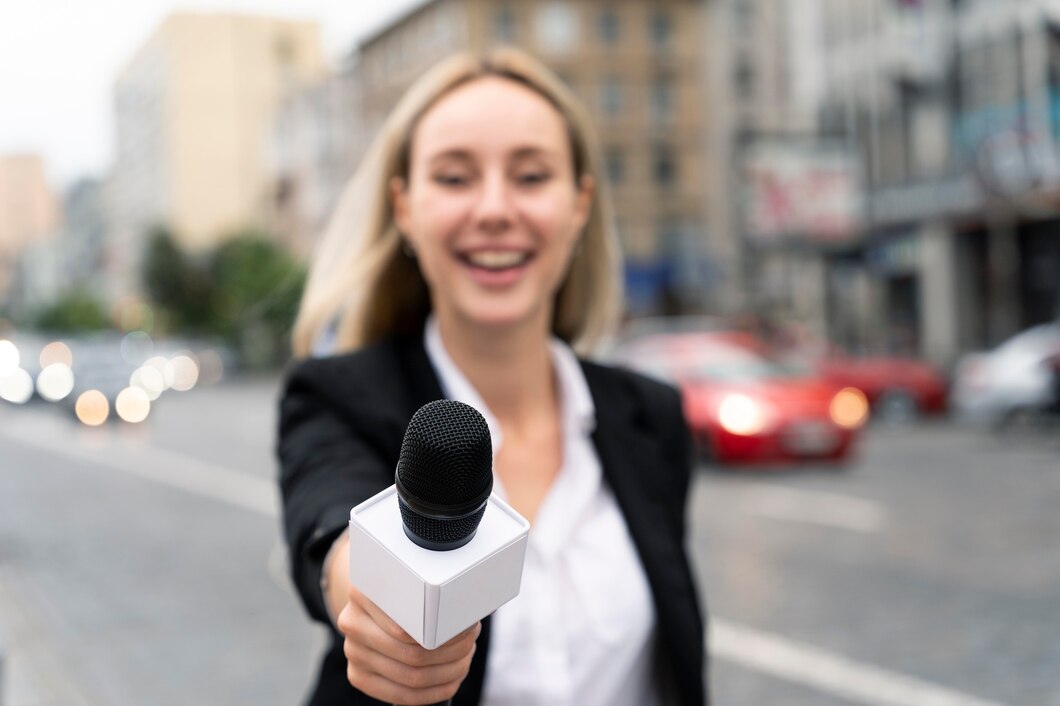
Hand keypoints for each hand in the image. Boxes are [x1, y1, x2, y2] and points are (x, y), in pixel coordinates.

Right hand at [337, 584, 479, 704]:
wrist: (372, 607)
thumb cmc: (401, 593)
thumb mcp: (410, 581)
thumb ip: (430, 590)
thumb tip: (474, 606)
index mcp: (364, 591)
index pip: (411, 620)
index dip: (445, 629)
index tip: (467, 627)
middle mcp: (352, 621)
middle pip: (413, 652)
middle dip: (451, 651)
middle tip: (469, 642)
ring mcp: (352, 651)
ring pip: (411, 676)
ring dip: (448, 671)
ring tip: (464, 658)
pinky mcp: (357, 676)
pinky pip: (402, 695)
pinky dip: (435, 690)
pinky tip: (451, 678)